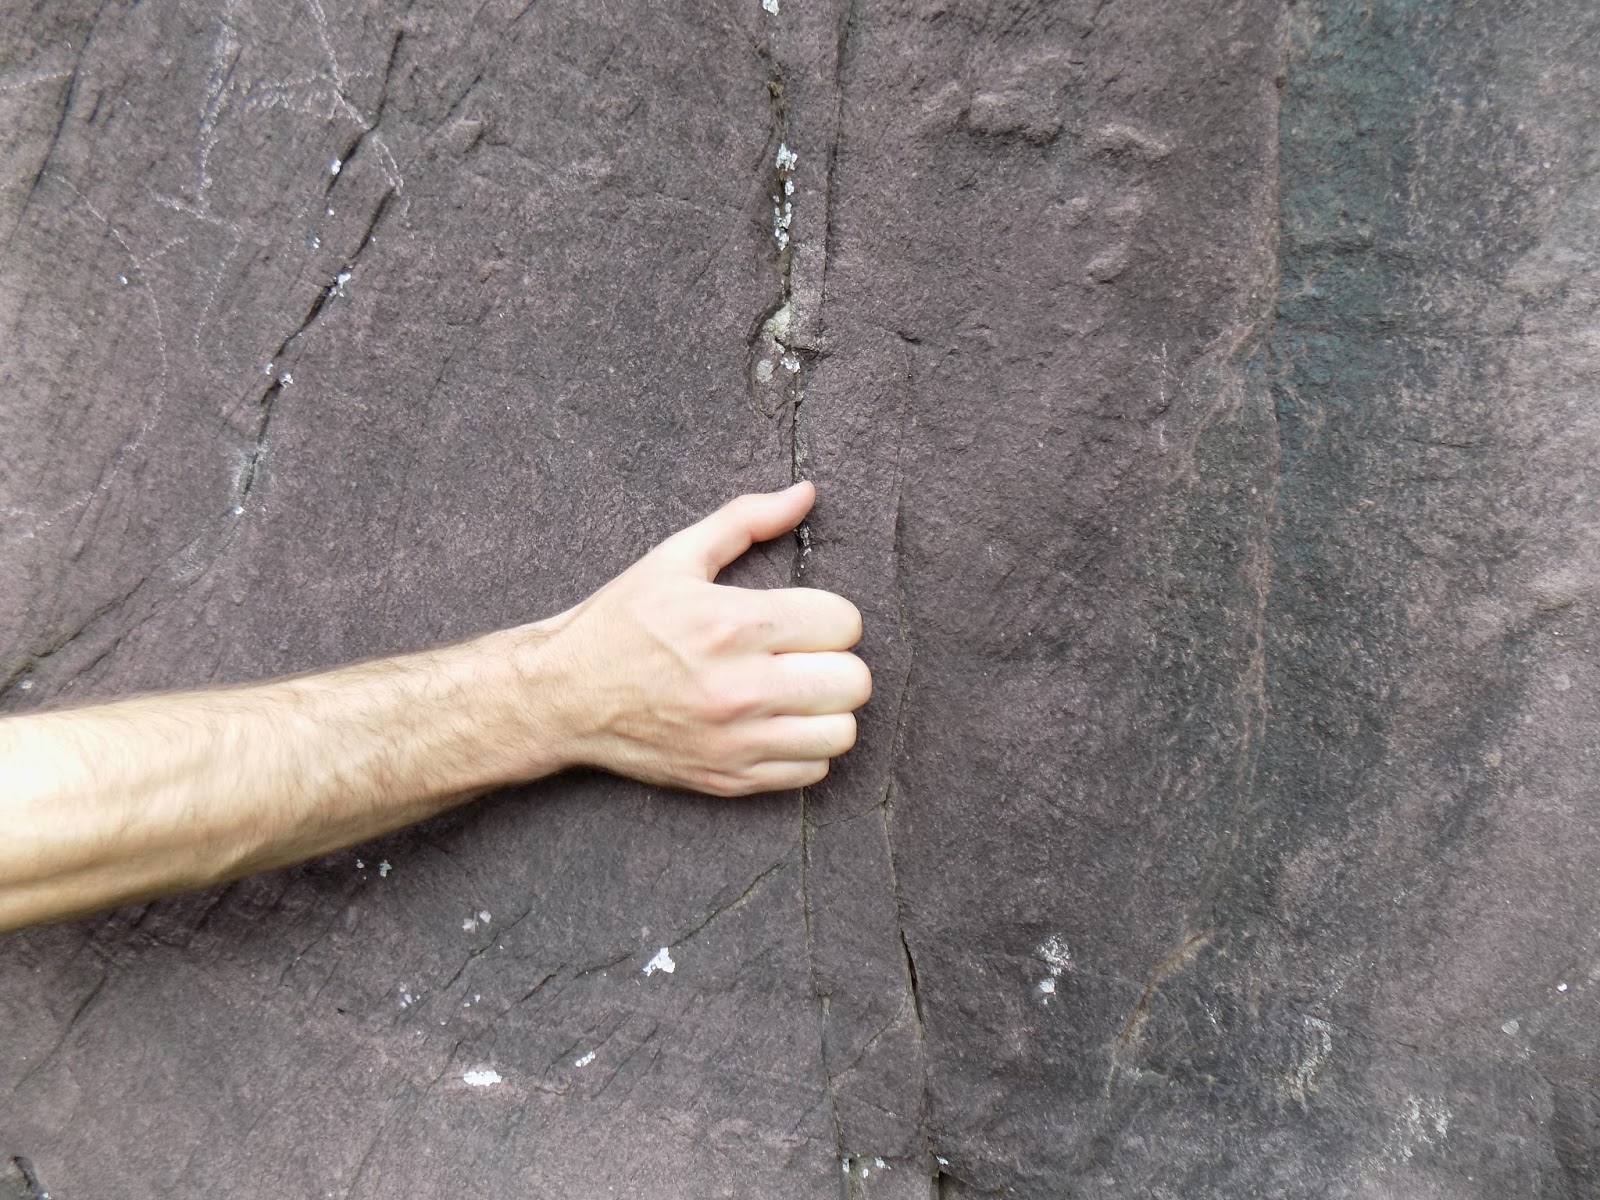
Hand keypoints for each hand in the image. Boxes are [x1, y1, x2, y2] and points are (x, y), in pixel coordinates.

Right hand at [528, 482, 869, 795]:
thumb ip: (746, 520)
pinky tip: (775, 725)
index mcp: (732, 623)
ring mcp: (736, 740)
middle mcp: (741, 687)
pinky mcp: (729, 778)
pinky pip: (811, 772)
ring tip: (796, 694)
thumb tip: (806, 493)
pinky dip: (804, 750)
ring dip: (827, 710)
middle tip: (804, 657)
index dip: (830, 616)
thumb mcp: (676, 557)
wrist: (561, 696)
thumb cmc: (620, 622)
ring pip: (841, 733)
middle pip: (853, 681)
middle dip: (836, 662)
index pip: (844, 623)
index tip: (803, 620)